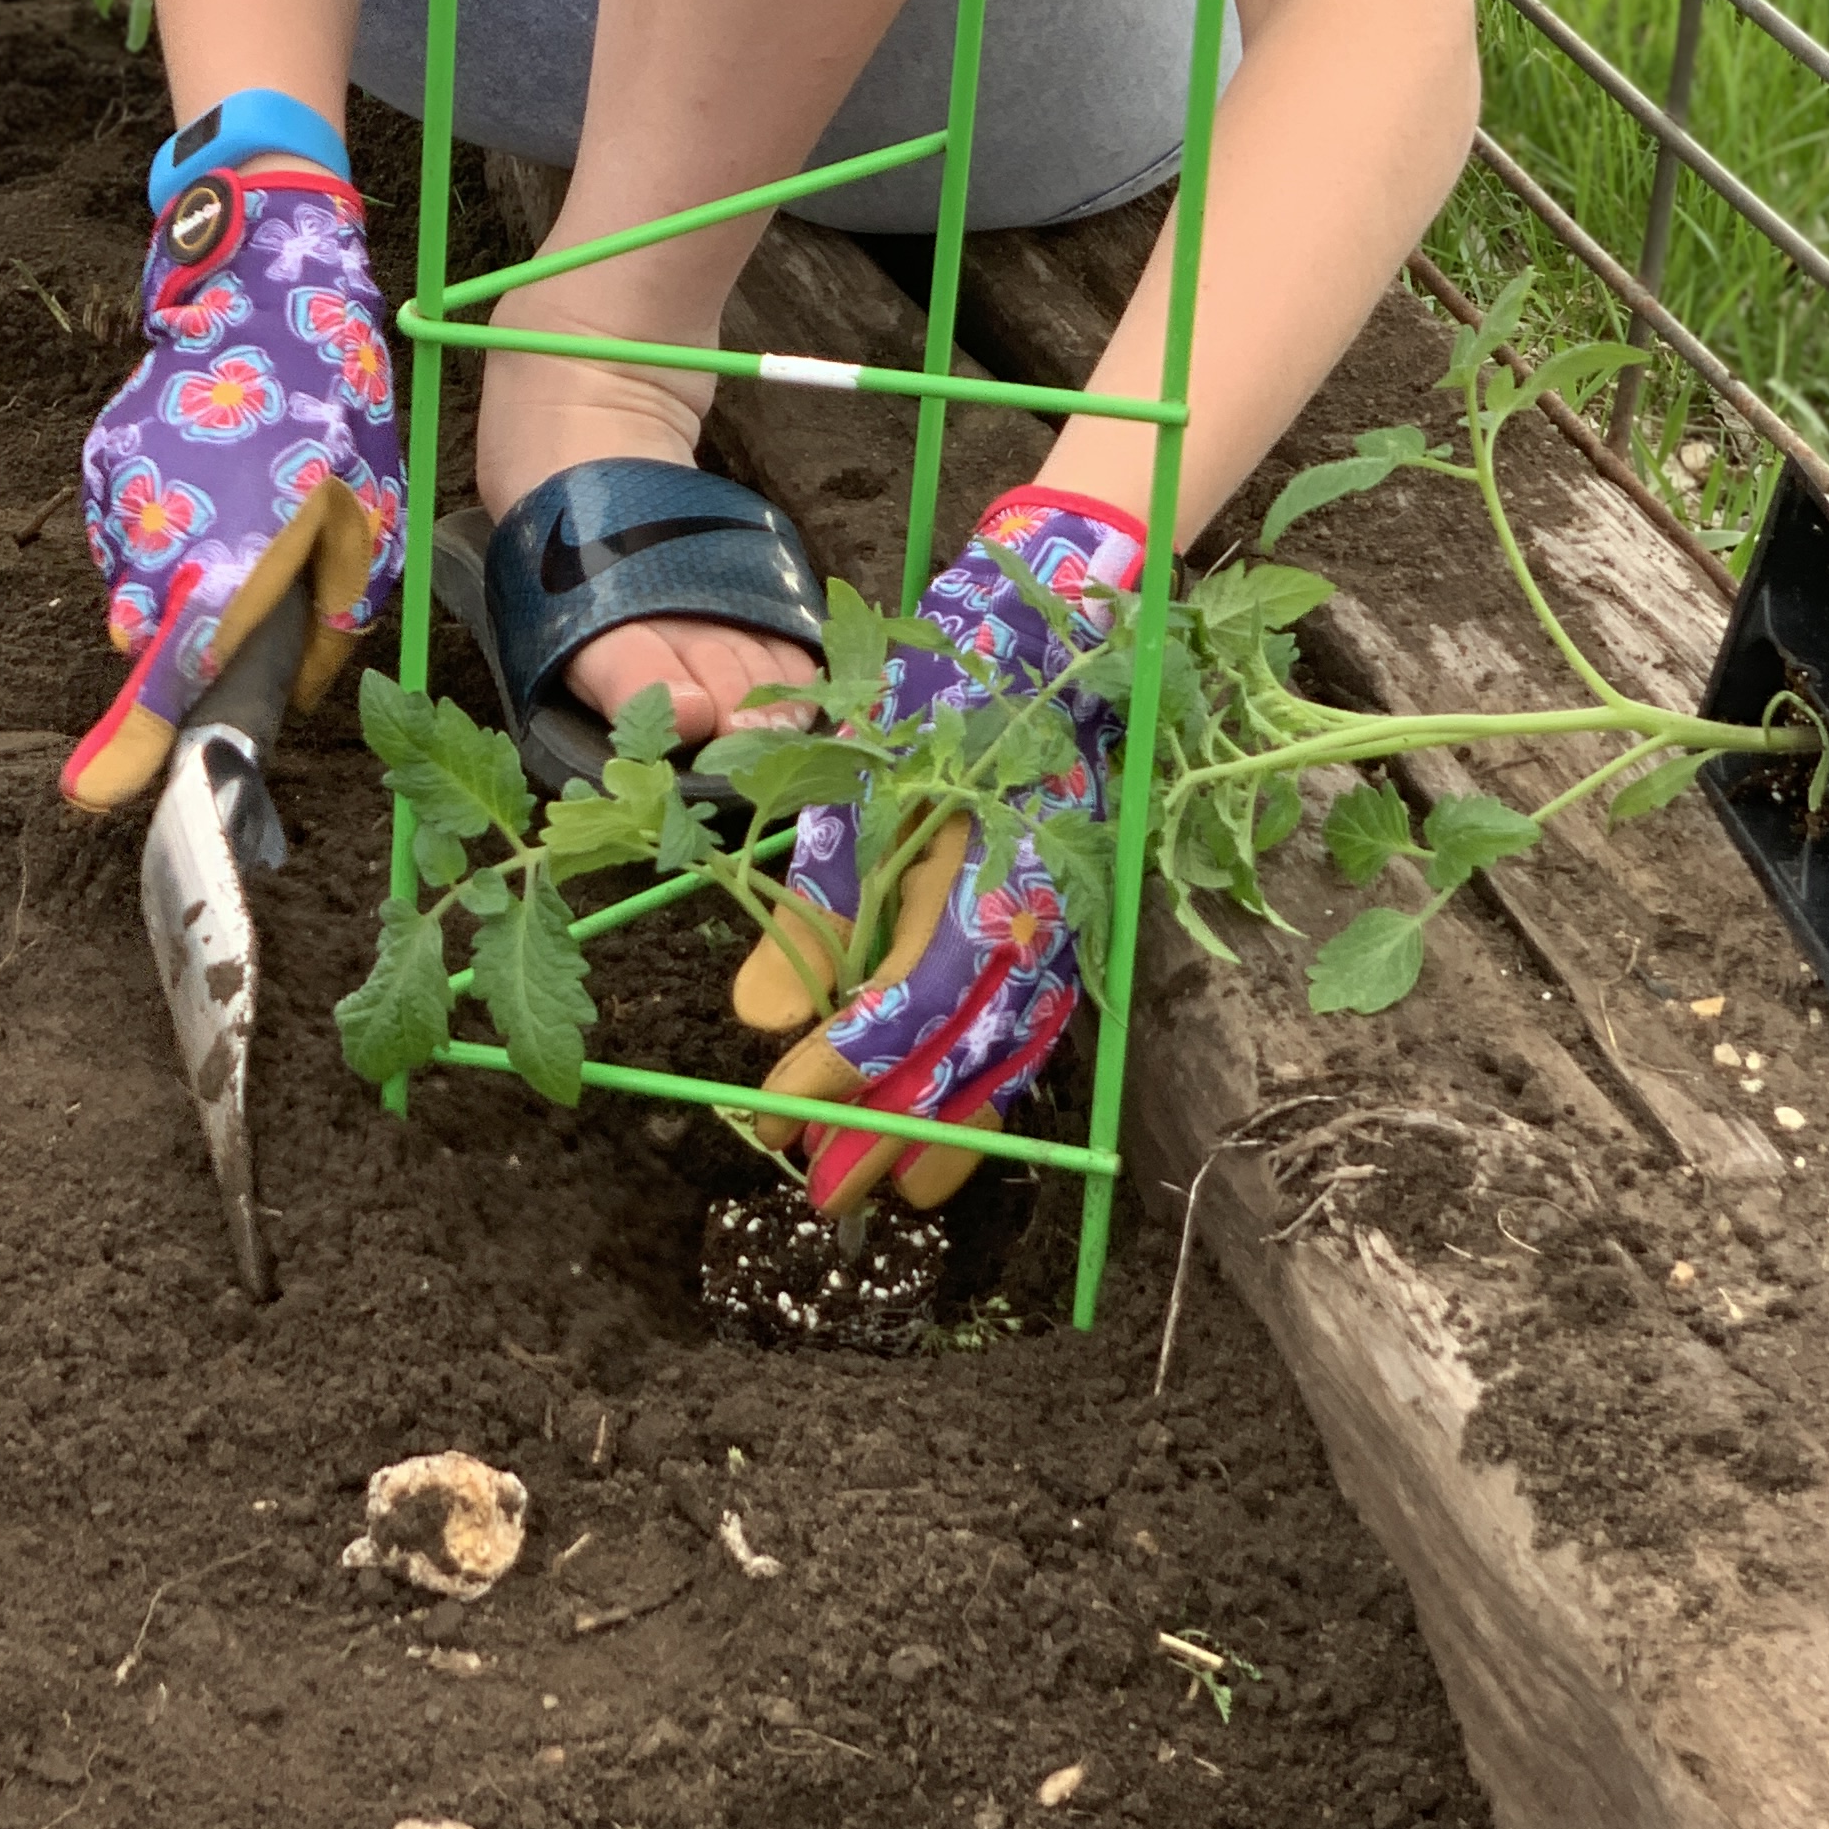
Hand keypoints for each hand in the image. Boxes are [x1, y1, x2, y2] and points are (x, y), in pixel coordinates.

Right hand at [59, 166, 404, 808]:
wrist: (260, 292)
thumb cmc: (333, 412)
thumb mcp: (373, 525)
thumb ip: (331, 623)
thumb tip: (295, 690)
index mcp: (231, 559)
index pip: (173, 672)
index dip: (133, 740)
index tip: (93, 794)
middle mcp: (158, 534)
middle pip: (145, 636)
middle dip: (179, 642)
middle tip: (240, 595)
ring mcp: (119, 493)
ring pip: (131, 582)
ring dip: (171, 580)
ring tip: (234, 516)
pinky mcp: (101, 460)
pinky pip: (121, 528)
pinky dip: (155, 529)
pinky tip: (206, 482)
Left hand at [731, 485, 1143, 1213]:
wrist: (1057, 636)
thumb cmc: (938, 695)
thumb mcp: (857, 777)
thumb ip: (815, 900)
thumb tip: (757, 1016)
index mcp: (972, 868)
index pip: (897, 1000)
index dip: (834, 1070)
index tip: (769, 1116)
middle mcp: (1031, 914)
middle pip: (958, 1055)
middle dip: (886, 1132)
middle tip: (819, 1192)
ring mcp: (1062, 926)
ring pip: (1006, 1059)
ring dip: (948, 1132)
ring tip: (893, 1192)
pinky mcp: (1071, 930)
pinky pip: (1035, 1033)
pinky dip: (995, 1091)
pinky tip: (958, 1133)